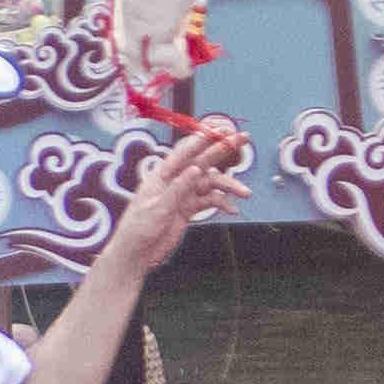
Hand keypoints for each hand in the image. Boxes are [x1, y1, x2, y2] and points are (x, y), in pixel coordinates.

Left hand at [110, 117, 251, 265]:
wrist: (137, 254)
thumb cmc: (139, 229)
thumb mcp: (158, 208)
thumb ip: (178, 188)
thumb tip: (196, 169)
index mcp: (162, 175)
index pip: (185, 151)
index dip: (203, 138)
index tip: (220, 129)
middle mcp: (175, 181)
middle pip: (203, 160)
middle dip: (223, 149)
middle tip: (243, 138)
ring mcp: (183, 194)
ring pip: (211, 183)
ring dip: (229, 187)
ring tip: (245, 193)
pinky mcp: (189, 209)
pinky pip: (210, 201)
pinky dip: (222, 204)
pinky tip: (232, 210)